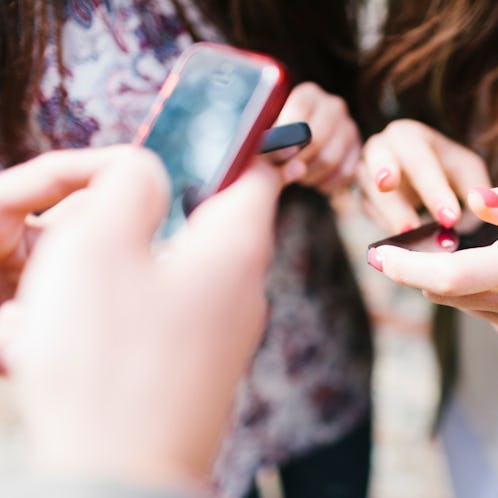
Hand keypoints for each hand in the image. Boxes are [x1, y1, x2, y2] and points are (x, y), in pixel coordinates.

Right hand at [0, 146, 280, 489]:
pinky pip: (154, 310)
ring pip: (166, 263)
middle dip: (131, 206)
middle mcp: (244, 285)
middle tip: (69, 221)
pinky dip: (111, 304)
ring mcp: (222, 330)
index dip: (220, 142)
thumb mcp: (100, 243)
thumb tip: (147, 172)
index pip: (257, 167)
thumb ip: (128, 183)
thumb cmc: (110, 363)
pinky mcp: (194, 365)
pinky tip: (63, 330)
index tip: (169, 141)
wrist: (121, 482)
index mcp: (238, 244)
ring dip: (109, 259)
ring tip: (54, 285)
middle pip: (197, 213)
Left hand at [274, 82, 360, 192]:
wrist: (298, 147)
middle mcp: (333, 106)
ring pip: (330, 159)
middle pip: (316, 139)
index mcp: (308, 93)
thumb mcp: (268, 133)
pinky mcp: (358, 149)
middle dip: (296, 161)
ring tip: (296, 176)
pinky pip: (344, 173)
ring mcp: (349, 127)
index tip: (276, 158)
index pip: (299, 116)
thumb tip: (284, 156)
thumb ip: (271, 142)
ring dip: (309, 175)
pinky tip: (313, 180)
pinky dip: (326, 182)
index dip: (286, 141)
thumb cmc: (276, 138)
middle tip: (283, 171)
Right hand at [358, 119, 490, 232]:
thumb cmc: (446, 168)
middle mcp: (380, 149)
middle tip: (408, 224)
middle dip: (395, 198)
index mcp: (409, 136)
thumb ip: (475, 188)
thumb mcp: (466, 170)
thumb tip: (480, 217)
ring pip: (370, 194)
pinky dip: (386, 228)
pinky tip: (403, 244)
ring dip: (390, 219)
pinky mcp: (361, 199)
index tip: (451, 219)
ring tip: (409, 238)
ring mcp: (364, 174)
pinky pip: (369, 215)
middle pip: (381, 168)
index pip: (420, 162)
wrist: (419, 173)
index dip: (435, 191)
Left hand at [368, 181, 497, 344]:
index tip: (379, 255)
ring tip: (451, 255)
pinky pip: (476, 313)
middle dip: (410, 274)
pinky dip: (468, 293)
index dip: (409, 269)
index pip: (455, 275)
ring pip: (457, 303)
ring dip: (442, 281)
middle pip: (446, 294)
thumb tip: (470, 201)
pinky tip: (489, 277)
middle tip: (385, 256)